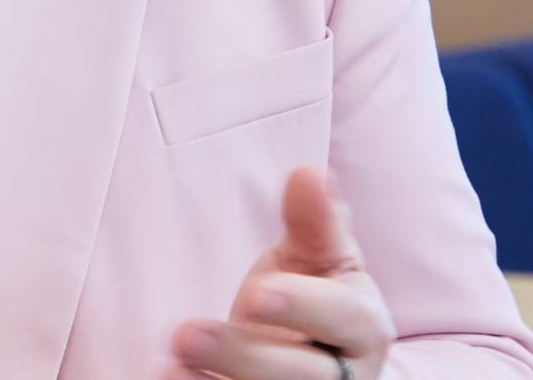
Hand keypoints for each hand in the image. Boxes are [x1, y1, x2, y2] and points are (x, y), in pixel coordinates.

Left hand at [170, 166, 393, 378]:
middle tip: (187, 334)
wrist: (310, 356)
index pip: (342, 318)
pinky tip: (169, 376)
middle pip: (304, 375)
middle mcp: (346, 375)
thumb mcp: (317, 259)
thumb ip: (315, 221)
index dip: (301, 307)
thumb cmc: (313, 300)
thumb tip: (308, 172)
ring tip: (171, 363)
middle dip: (246, 356)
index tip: (255, 294)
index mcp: (363, 325)